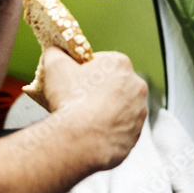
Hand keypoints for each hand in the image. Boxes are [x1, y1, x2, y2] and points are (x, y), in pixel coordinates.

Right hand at [41, 48, 147, 170]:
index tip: (75, 80)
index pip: (102, 62)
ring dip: (106, 111)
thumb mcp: (55, 67)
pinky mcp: (136, 134)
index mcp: (120, 64)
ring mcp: (139, 111)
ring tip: (85, 119)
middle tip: (78, 100)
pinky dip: (109, 130)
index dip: (86, 71)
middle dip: (99, 90)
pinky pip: (121, 129)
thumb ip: (56, 53)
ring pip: (120, 107)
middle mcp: (136, 86)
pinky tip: (93, 133)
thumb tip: (54, 52)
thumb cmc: (71, 102)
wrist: (81, 141)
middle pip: (114, 84)